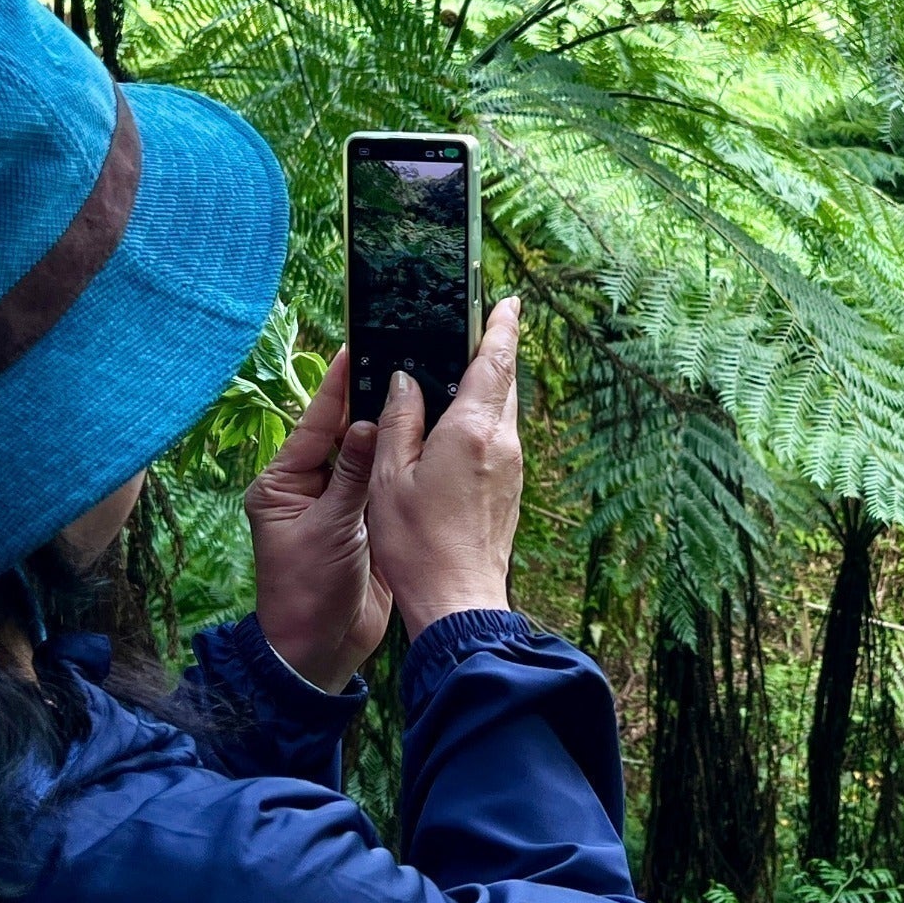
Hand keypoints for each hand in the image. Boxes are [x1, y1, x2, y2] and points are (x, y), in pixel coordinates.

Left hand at [243, 348, 389, 691]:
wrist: (320, 650)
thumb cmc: (307, 592)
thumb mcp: (329, 529)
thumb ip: (352, 475)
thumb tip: (370, 423)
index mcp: (282, 484)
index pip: (314, 424)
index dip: (337, 386)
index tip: (356, 346)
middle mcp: (308, 487)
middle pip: (341, 432)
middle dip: (368, 399)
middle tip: (398, 355)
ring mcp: (338, 504)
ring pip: (366, 454)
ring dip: (389, 427)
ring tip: (418, 384)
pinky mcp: (365, 522)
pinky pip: (384, 482)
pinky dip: (401, 461)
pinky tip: (424, 434)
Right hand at [367, 297, 523, 638]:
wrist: (459, 601)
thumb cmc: (417, 545)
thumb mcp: (390, 477)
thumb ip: (399, 422)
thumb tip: (405, 380)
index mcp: (472, 431)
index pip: (495, 362)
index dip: (502, 327)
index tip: (509, 301)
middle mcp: (502, 443)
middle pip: (505, 382)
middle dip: (495, 353)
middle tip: (478, 328)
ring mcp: (513, 468)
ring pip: (504, 412)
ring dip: (489, 388)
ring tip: (462, 374)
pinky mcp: (511, 490)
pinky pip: (500, 439)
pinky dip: (485, 421)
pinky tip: (458, 430)